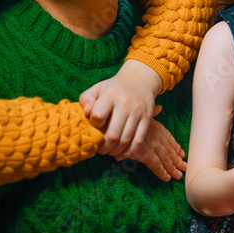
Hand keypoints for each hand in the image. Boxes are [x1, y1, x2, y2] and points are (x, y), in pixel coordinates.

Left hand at [80, 61, 185, 180]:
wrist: (139, 80)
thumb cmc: (113, 88)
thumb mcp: (97, 88)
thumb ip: (86, 99)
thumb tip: (86, 113)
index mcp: (110, 95)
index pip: (98, 115)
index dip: (94, 124)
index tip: (94, 125)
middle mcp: (125, 103)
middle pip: (112, 134)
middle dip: (103, 147)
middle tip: (100, 149)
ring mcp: (138, 112)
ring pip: (125, 140)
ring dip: (115, 151)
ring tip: (109, 151)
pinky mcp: (147, 119)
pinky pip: (138, 141)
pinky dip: (129, 151)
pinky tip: (122, 152)